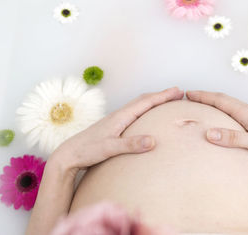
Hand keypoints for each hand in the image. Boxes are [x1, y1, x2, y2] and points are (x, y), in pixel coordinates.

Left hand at [50, 87, 183, 175]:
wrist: (68, 155)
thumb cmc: (87, 151)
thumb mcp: (110, 148)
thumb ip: (131, 144)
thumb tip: (153, 141)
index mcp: (120, 116)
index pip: (146, 102)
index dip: (163, 96)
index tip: (178, 91)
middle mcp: (119, 115)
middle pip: (144, 100)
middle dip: (162, 95)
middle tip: (178, 93)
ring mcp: (116, 120)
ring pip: (139, 105)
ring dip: (154, 101)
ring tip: (166, 101)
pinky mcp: (114, 127)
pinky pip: (134, 113)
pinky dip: (146, 110)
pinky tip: (147, 117)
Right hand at [186, 90, 247, 169]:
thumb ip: (233, 138)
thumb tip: (209, 133)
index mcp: (247, 112)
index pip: (220, 100)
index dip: (203, 96)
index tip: (188, 94)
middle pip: (224, 99)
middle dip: (206, 96)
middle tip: (191, 96)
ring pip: (230, 105)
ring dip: (215, 102)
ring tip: (204, 104)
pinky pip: (235, 112)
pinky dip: (224, 110)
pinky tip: (224, 118)